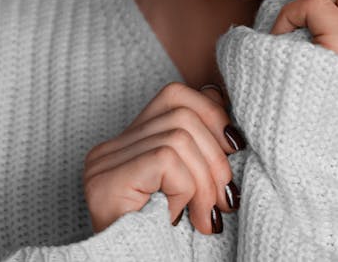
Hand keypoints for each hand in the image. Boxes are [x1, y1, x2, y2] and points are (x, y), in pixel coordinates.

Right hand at [82, 82, 243, 234]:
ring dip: (205, 181)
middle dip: (215, 156)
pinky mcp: (107, 180)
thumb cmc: (165, 241)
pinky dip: (186, 188)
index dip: (212, 113)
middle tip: (224, 199)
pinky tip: (183, 218)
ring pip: (179, 137)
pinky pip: (167, 160)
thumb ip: (198, 148)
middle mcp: (108, 149)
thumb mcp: (189, 186)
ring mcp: (103, 163)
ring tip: (206, 216)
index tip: (235, 147)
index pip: (175, 96)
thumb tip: (225, 105)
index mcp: (126, 143)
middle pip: (181, 113)